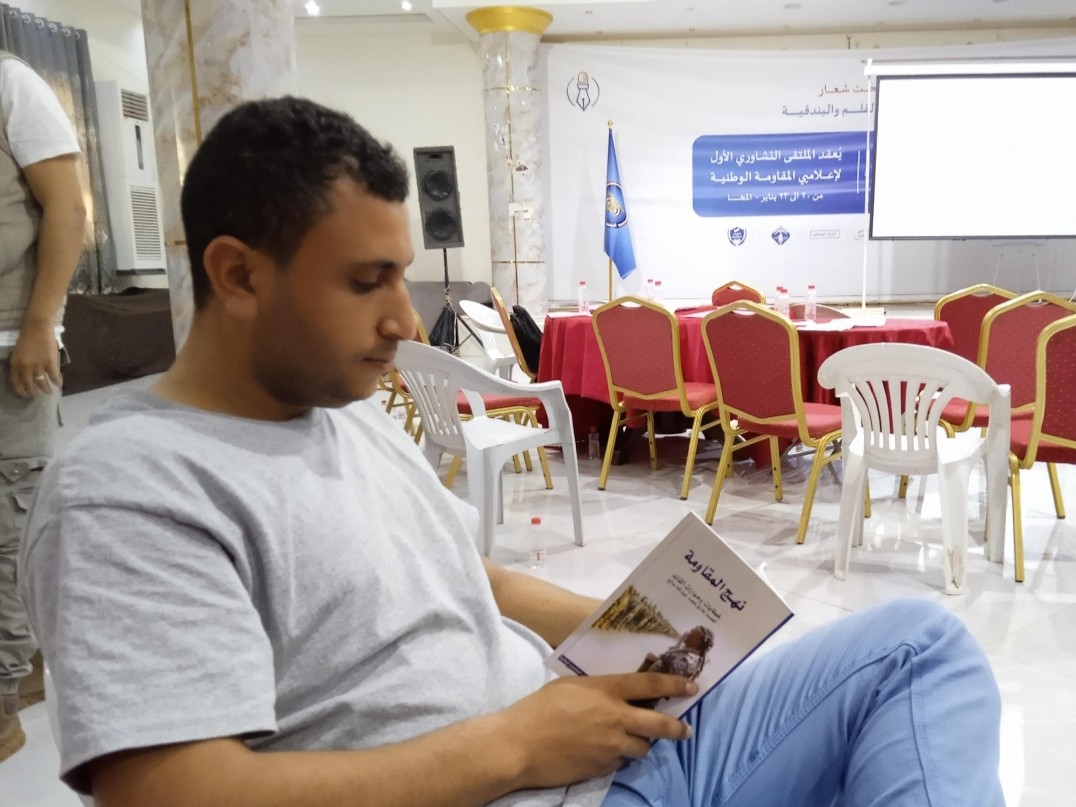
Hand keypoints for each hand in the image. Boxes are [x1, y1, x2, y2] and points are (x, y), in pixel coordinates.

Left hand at [9, 318, 59, 396]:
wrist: (37, 326)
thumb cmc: (27, 337)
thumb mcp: (18, 353)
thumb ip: (21, 364)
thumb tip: (26, 375)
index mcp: (15, 364)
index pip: (16, 382)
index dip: (21, 391)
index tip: (26, 394)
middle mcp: (25, 367)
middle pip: (29, 385)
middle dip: (34, 392)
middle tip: (38, 394)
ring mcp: (38, 365)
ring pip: (42, 383)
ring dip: (46, 390)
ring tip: (49, 392)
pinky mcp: (50, 363)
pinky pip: (54, 377)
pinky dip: (57, 382)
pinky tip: (59, 383)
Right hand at [498, 673, 696, 789]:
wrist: (519, 746)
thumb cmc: (538, 709)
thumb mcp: (570, 686)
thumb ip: (597, 688)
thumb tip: (614, 691)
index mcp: (606, 690)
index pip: (650, 684)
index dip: (675, 684)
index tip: (692, 686)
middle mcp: (615, 718)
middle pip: (659, 724)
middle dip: (677, 727)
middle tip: (685, 729)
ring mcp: (611, 746)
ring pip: (643, 748)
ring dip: (641, 744)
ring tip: (630, 741)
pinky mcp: (603, 768)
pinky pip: (620, 763)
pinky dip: (618, 758)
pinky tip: (603, 753)